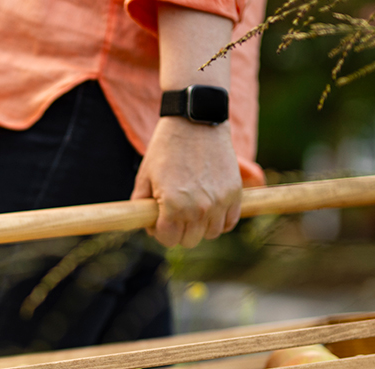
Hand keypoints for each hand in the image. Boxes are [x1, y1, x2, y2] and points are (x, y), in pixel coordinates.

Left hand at [131, 116, 241, 248]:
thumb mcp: (145, 174)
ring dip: (201, 227)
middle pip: (189, 241)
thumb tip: (143, 224)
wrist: (196, 120)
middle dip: (179, 231)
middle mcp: (198, 208)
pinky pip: (229, 223)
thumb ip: (140, 204)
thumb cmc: (167, 147)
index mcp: (173, 205)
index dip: (160, 232)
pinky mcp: (234, 194)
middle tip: (175, 214)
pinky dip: (220, 221)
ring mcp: (219, 202)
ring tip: (193, 209)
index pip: (167, 240)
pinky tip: (211, 210)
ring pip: (210, 234)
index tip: (160, 221)